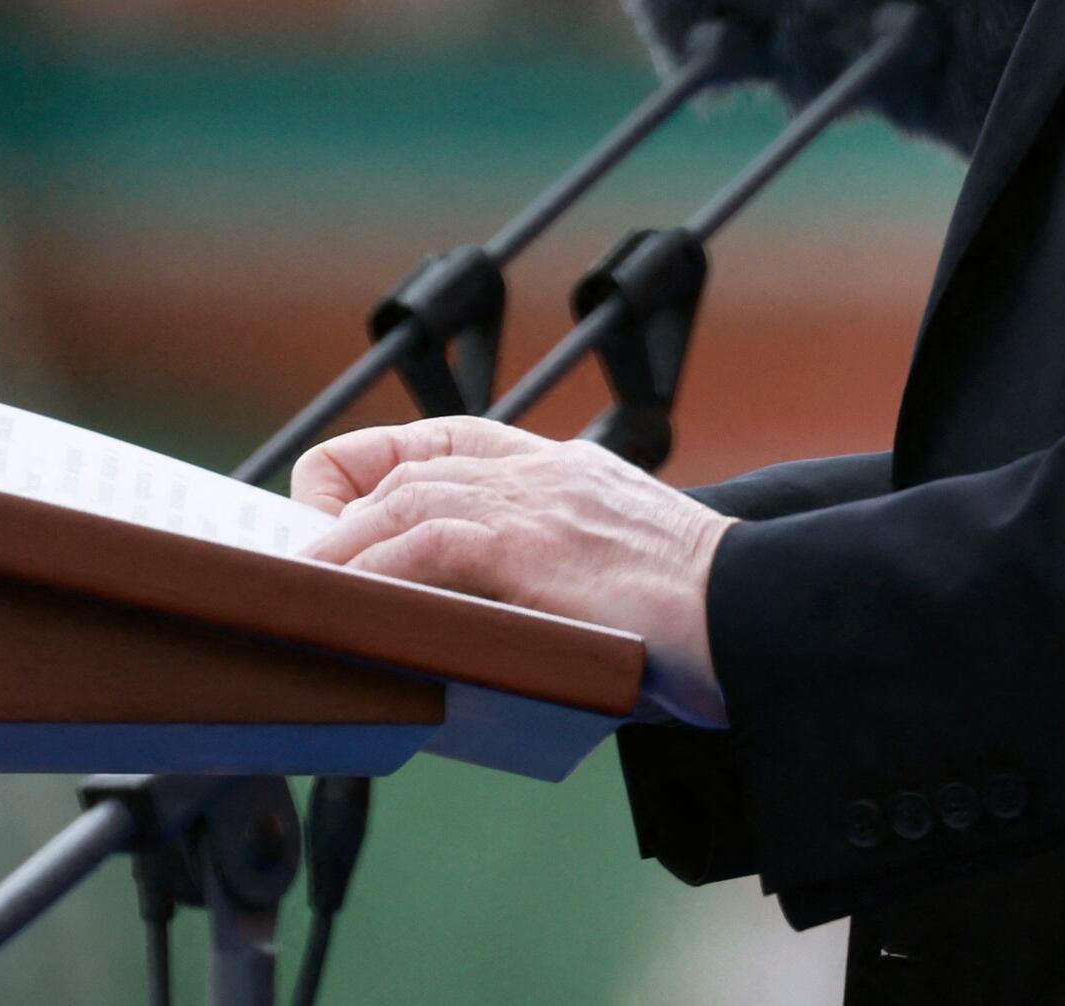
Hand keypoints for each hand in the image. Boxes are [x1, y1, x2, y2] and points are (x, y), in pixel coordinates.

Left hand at [294, 417, 733, 722]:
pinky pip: (423, 547)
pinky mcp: (532, 546)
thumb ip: (558, 574)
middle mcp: (544, 472)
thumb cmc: (705, 620)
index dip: (377, 467)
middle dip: (340, 510)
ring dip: (340, 546)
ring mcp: (538, 503)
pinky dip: (372, 571)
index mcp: (566, 471)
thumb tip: (485, 626)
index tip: (340, 507)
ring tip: (301, 585)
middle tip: (303, 561)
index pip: (447, 439)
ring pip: (404, 501)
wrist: (762, 617)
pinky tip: (344, 600)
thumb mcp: (621, 572)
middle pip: (409, 466)